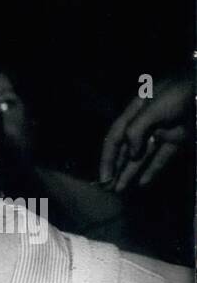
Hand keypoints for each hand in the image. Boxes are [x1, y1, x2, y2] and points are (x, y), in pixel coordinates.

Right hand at [99, 74, 192, 190]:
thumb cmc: (179, 93)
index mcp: (135, 111)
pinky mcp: (178, 139)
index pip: (115, 137)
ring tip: (121, 189)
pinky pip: (163, 157)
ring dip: (131, 172)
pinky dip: (153, 169)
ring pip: (142, 155)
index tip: (104, 178)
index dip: (108, 158)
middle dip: (117, 168)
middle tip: (109, 188)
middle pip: (126, 149)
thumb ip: (136, 130)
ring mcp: (162, 131)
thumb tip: (130, 154)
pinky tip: (143, 183)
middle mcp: (145, 122)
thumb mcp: (152, 107)